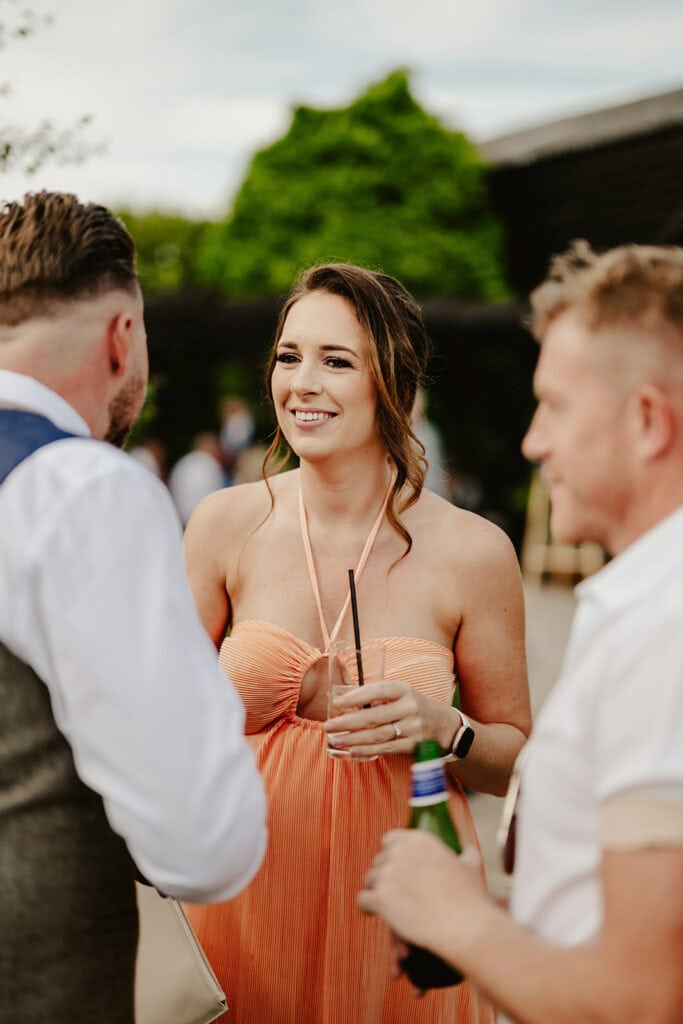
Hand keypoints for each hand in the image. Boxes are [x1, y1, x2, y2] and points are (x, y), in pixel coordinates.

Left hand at [323, 679, 457, 757]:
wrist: (445, 726)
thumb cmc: (413, 706)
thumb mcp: (400, 694)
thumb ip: (375, 696)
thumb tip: (341, 698)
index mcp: (404, 690)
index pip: (378, 690)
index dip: (357, 696)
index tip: (337, 703)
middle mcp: (410, 708)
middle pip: (374, 716)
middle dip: (348, 722)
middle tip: (328, 726)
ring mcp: (413, 728)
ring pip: (378, 735)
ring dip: (353, 739)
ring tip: (335, 740)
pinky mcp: (412, 745)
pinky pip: (386, 749)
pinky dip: (366, 750)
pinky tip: (351, 750)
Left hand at [357, 829, 485, 952]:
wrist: (464, 924)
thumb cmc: (468, 897)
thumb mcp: (470, 866)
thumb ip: (466, 854)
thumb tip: (468, 849)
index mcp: (418, 840)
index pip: (390, 840)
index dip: (392, 856)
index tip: (398, 869)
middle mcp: (399, 852)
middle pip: (379, 862)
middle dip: (385, 876)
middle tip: (395, 892)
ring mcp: (388, 874)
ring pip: (369, 880)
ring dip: (377, 892)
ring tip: (388, 905)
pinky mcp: (380, 897)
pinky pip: (362, 900)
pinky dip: (367, 908)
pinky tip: (373, 913)